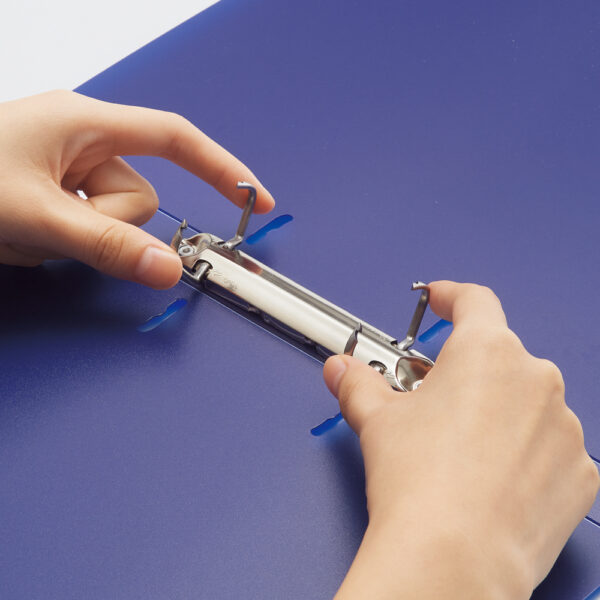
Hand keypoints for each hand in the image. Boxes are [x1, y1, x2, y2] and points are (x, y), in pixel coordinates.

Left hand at [0, 91, 273, 287]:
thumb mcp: (36, 216)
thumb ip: (107, 244)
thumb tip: (170, 269)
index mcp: (84, 122)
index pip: (175, 140)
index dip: (222, 169)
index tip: (253, 200)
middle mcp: (81, 140)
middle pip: (139, 197)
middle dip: (107, 226)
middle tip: (55, 230)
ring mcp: (66, 168)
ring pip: (112, 220)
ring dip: (78, 237)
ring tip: (27, 230)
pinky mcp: (54, 192)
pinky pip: (87, 226)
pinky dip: (62, 240)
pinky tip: (23, 233)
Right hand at [324, 281, 598, 598]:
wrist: (454, 558)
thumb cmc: (421, 485)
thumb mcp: (377, 420)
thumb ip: (359, 383)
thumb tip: (343, 370)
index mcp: (487, 352)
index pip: (474, 301)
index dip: (451, 297)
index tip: (441, 301)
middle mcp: (535, 380)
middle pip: (498, 357)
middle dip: (466, 373)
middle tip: (434, 401)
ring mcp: (564, 427)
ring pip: (527, 403)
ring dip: (499, 413)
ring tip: (462, 450)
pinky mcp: (579, 472)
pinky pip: (551, 448)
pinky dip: (527, 453)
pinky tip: (494, 479)